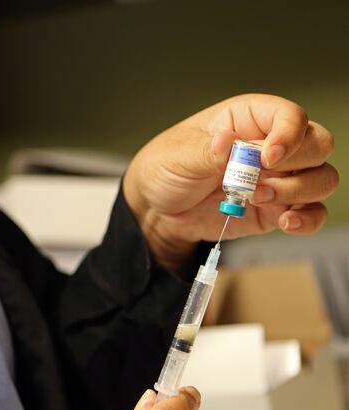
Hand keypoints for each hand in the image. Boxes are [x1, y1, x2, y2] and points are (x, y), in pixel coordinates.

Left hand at [123, 94, 337, 272]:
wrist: (157, 209)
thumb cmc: (165, 168)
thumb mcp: (178, 155)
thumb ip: (207, 151)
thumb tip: (229, 142)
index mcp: (248, 118)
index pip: (290, 115)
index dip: (289, 134)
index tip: (268, 157)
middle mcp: (271, 144)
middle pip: (318, 144)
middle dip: (298, 163)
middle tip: (259, 178)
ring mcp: (278, 177)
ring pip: (322, 178)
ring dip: (298, 191)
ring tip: (257, 197)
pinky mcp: (277, 207)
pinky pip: (312, 212)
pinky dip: (308, 219)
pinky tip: (285, 222)